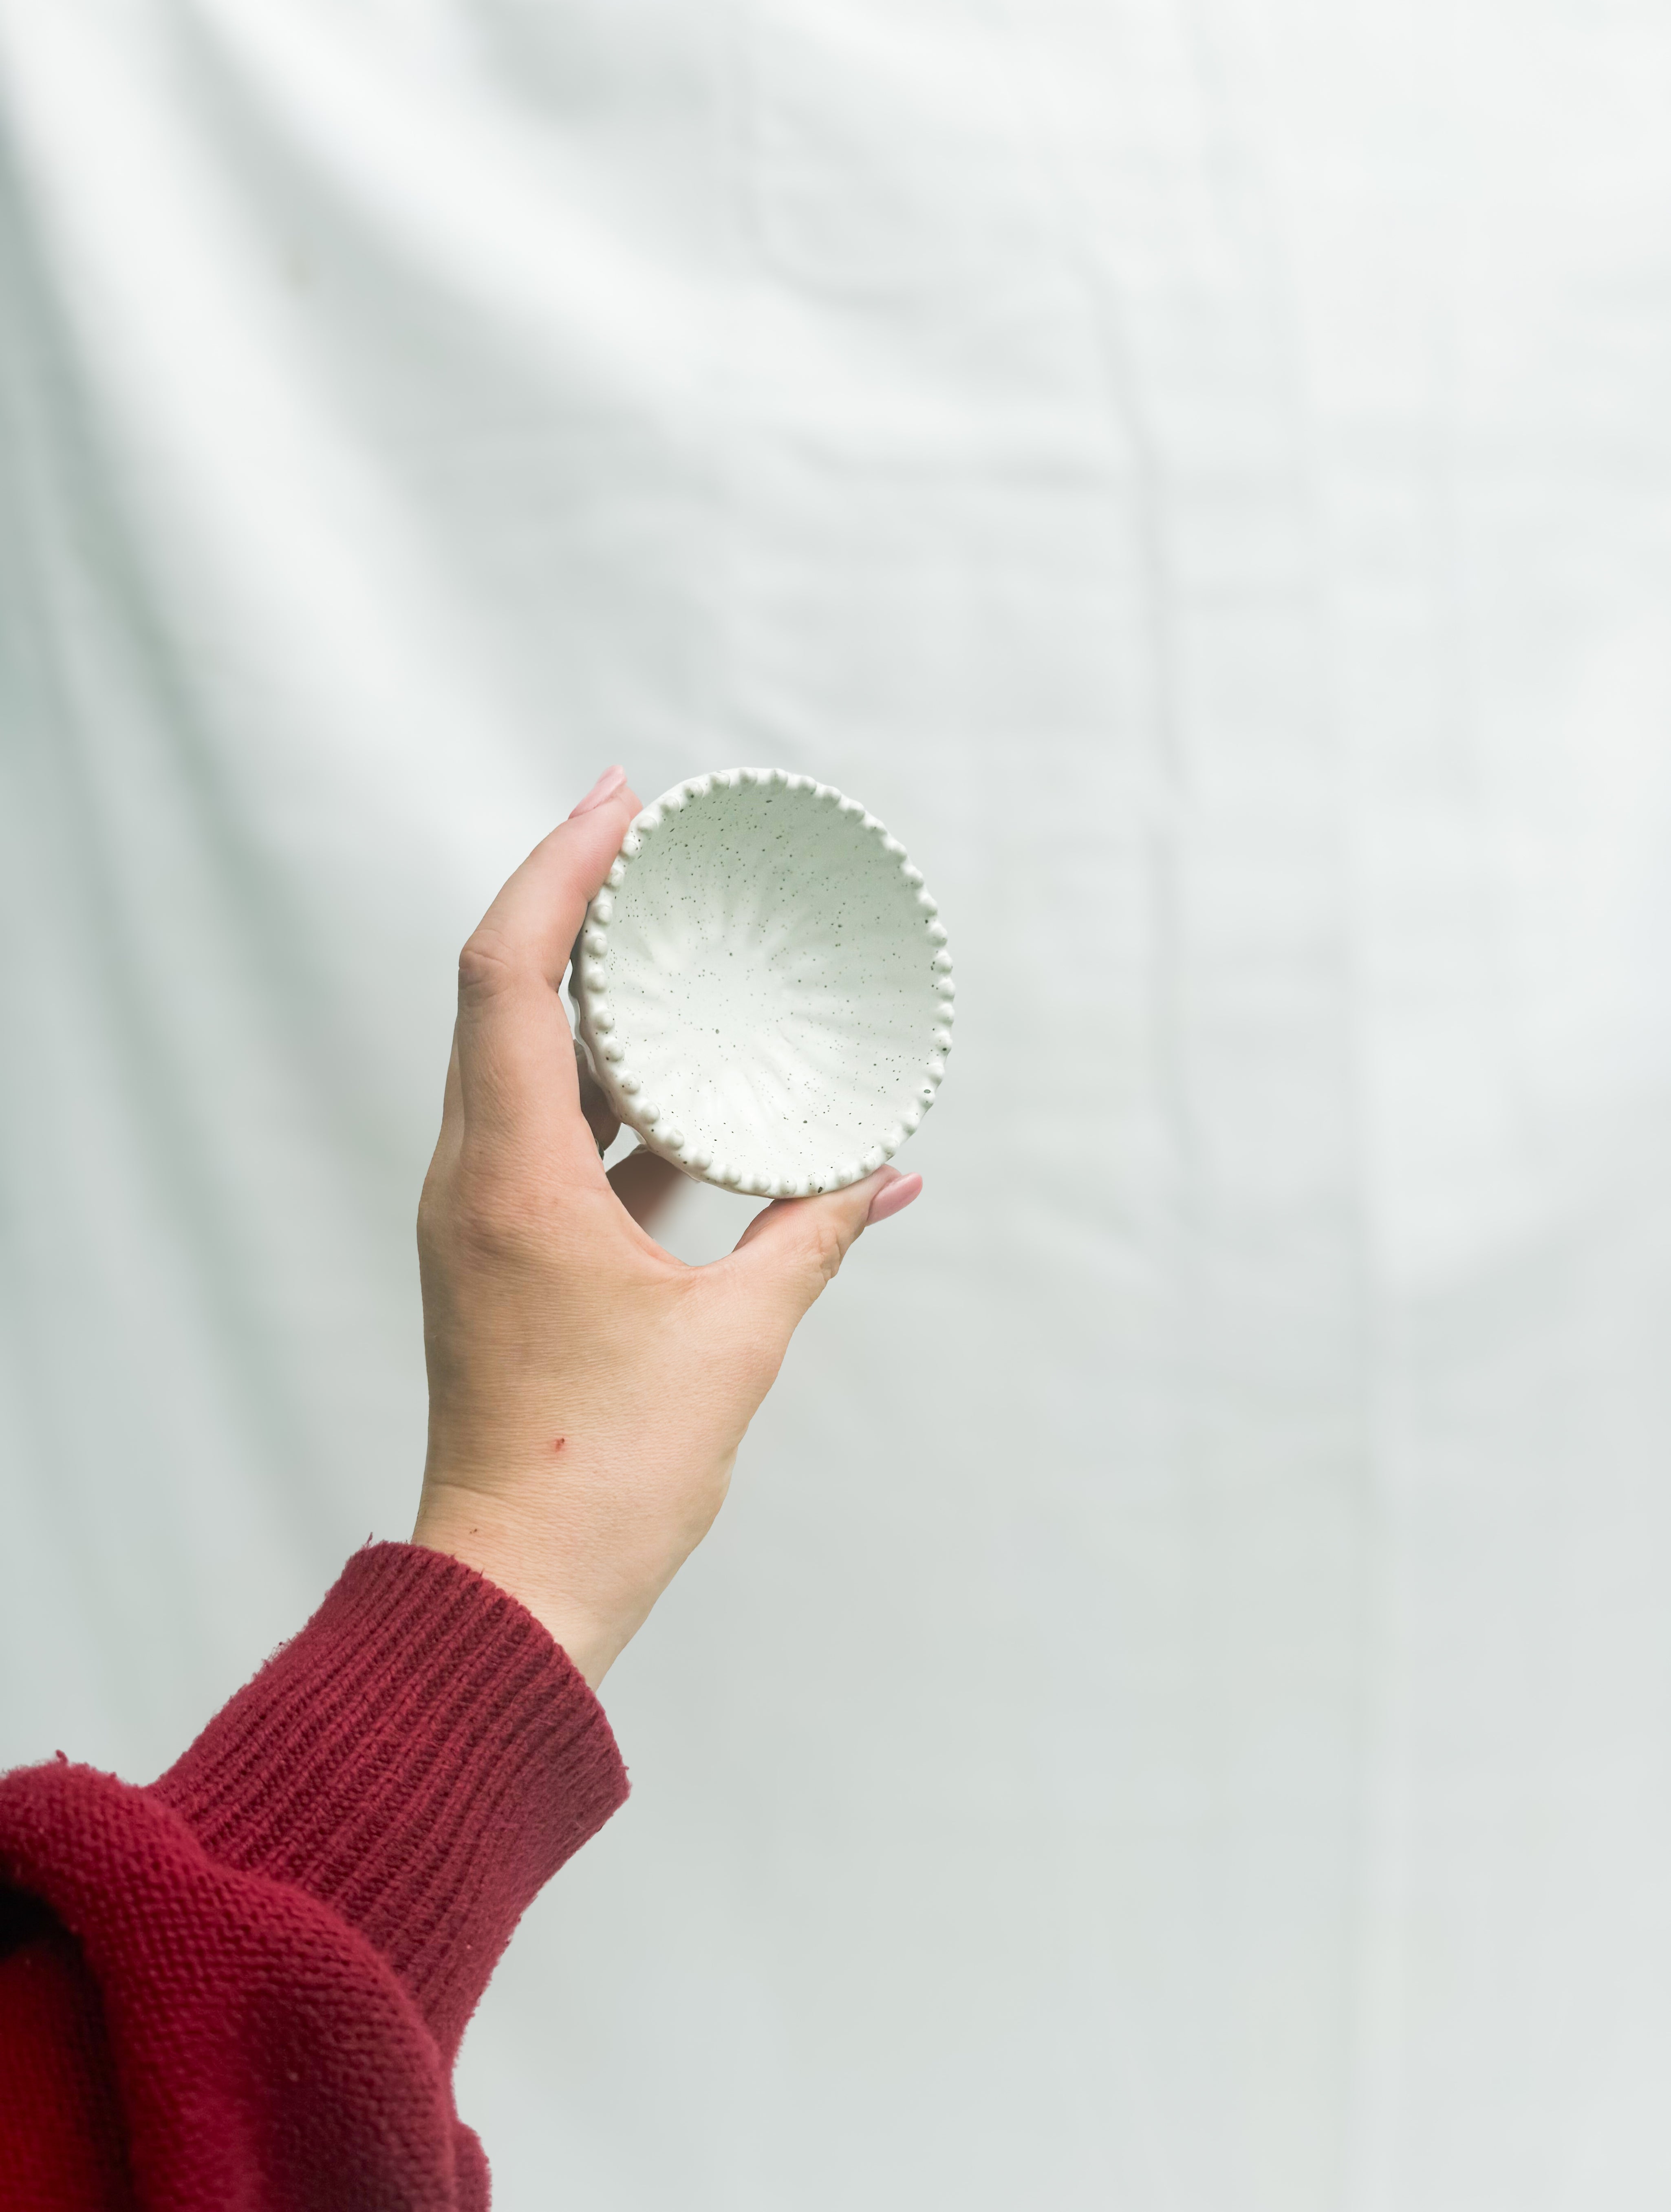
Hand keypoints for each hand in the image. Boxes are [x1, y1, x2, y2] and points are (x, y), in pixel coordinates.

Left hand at [411, 766, 922, 1686]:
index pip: (511, 976)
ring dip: (590, 997)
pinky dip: (611, 1094)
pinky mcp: (505, 1256)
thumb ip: (813, 1242)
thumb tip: (890, 1179)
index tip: (621, 801)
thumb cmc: (607, 1476)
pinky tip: (685, 1087)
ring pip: (523, 1065)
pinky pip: (550, 1136)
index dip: (560, 871)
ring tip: (669, 939)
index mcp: (512, 1180)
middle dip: (574, 904)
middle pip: (503, 996)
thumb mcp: (734, 1342)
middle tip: (654, 843)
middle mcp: (475, 1180)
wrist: (515, 1587)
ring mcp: (481, 1218)